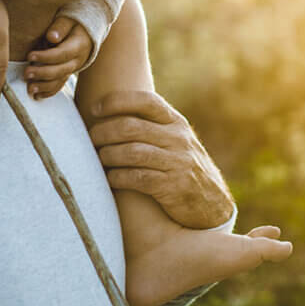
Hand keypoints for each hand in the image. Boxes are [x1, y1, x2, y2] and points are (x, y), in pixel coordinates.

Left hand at [26, 16, 92, 98]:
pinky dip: (48, 93)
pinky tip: (37, 96)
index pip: (61, 54)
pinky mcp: (66, 75)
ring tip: (29, 88)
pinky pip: (59, 87)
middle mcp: (76, 61)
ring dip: (44, 86)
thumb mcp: (68, 20)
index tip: (30, 55)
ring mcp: (72, 70)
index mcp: (78, 46)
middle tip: (26, 73)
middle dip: (42, 73)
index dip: (46, 56)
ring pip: (59, 82)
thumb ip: (60, 27)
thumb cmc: (72, 25)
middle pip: (60, 70)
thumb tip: (51, 37)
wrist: (85, 35)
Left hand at [88, 90, 234, 229]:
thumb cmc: (182, 167)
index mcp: (176, 122)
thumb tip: (109, 113)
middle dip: (105, 131)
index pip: (145, 101)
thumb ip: (152, 126)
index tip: (94, 109)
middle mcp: (178, 139)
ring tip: (98, 158)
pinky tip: (110, 178)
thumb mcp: (175, 140)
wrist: (214, 204)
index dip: (116, 101)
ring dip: (109, 155)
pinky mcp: (174, 187)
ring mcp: (178, 162)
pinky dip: (119, 177)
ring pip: (133, 152)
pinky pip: (138, 178)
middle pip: (132, 127)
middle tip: (90, 138)